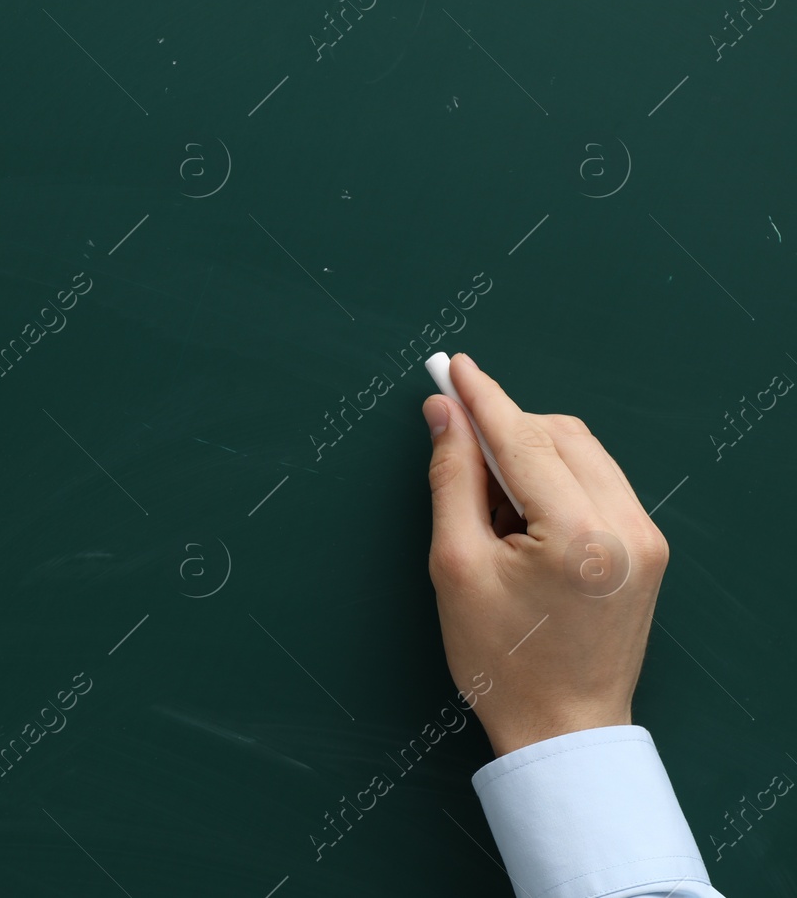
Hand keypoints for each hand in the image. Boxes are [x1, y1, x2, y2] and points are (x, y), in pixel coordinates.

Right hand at [422, 352, 668, 757]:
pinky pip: (600, 481)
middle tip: (455, 437)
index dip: (482, 398)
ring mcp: (646, 537)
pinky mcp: (649, 548)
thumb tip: (445, 415)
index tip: (453, 367)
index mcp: (578, 535)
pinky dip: (557, 476)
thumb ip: (451, 479)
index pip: (522, 439)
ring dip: (531, 450)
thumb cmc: (502, 661)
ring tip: (487, 495)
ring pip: (583, 451)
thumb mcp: (455, 565)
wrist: (562, 727)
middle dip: (505, 425)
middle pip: (559, 434)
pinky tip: (522, 510)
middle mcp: (627, 527)